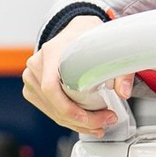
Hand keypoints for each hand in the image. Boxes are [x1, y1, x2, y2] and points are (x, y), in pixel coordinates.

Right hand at [21, 15, 129, 134]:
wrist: (75, 32)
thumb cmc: (86, 38)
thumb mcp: (107, 45)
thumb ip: (120, 69)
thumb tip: (123, 92)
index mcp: (52, 52)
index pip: (51, 87)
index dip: (69, 108)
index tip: (89, 117)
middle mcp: (37, 65)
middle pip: (53, 103)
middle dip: (81, 120)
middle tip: (104, 123)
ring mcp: (32, 78)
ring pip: (52, 111)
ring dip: (77, 124)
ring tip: (100, 125)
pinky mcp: (33, 89)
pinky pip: (50, 111)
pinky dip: (68, 120)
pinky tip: (86, 123)